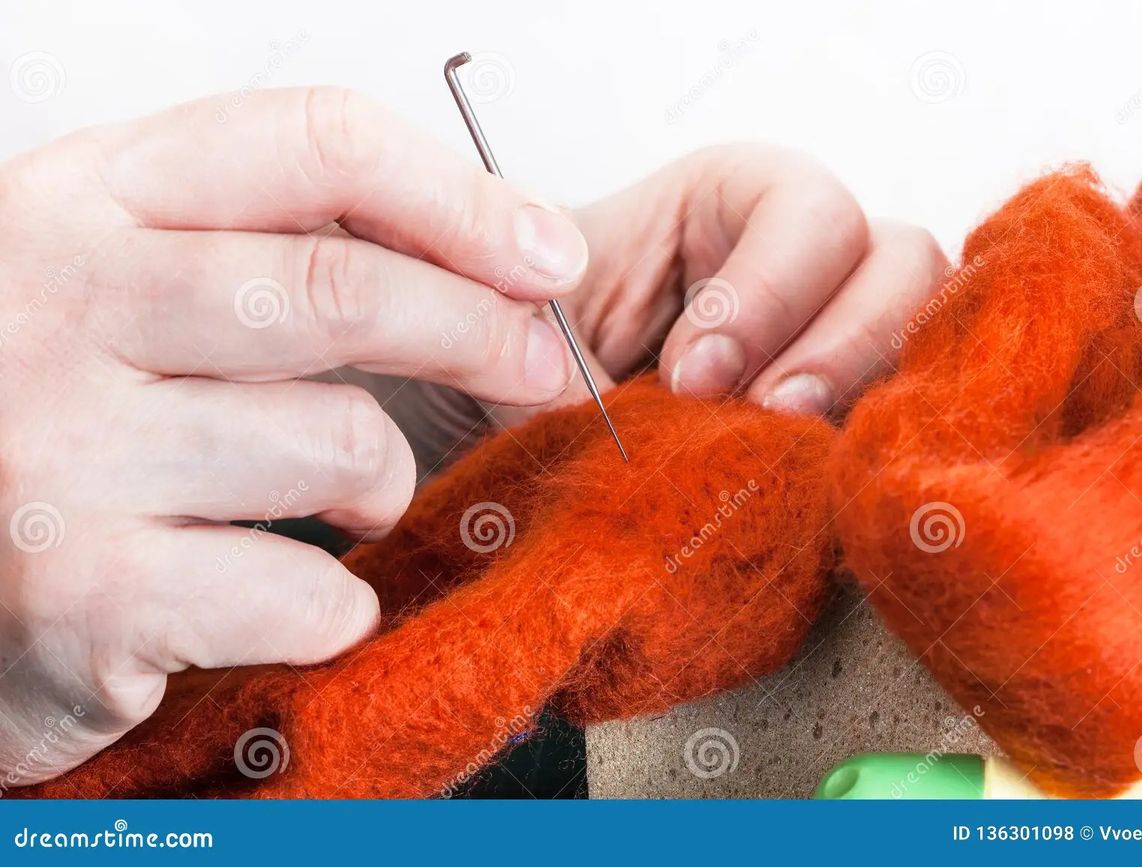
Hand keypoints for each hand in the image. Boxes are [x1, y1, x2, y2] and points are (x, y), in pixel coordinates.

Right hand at [0, 87, 588, 783]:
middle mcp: (58, 305)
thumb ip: (261, 253)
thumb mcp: (118, 287)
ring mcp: (57, 449)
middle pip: (343, 291)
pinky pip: (303, 591)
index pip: (314, 146)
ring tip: (352, 500)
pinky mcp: (79, 593)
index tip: (545, 255)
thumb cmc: (35, 421)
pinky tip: (293, 598)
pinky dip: (336, 605)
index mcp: (83, 202)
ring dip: (386, 484)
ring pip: (339, 442)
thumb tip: (485, 264)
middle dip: (480, 332)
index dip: (462, 200)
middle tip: (539, 369)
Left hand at [397, 144, 947, 458]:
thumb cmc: (527, 329)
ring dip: (860, 402)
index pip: (804, 209)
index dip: (765, 291)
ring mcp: (838, 333)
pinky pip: (898, 419)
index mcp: (730, 202)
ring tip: (788, 460)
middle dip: (837, 347)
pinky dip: (868, 453)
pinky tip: (810, 485)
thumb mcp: (528, 328)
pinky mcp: (843, 409)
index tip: (689, 374)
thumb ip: (565, 364)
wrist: (515, 393)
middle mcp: (804, 259)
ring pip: (921, 341)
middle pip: (900, 262)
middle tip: (763, 418)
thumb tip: (621, 437)